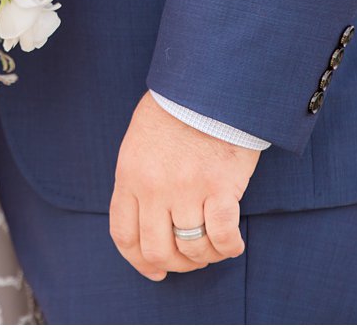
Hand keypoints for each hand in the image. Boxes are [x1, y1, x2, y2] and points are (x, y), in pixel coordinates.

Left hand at [109, 92, 259, 280]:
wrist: (207, 85)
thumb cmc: (175, 112)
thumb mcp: (138, 144)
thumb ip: (137, 181)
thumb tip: (145, 222)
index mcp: (129, 176)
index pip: (124, 234)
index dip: (138, 261)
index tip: (154, 271)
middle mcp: (153, 188)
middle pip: (156, 250)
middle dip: (174, 265)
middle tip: (189, 261)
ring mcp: (186, 189)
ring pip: (191, 249)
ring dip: (203, 257)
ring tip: (212, 247)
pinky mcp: (220, 187)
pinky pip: (222, 237)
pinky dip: (228, 248)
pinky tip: (232, 244)